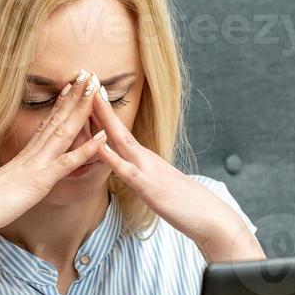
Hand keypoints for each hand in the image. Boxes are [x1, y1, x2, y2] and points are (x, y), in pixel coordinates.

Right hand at [0, 70, 107, 239]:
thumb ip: (16, 175)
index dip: (60, 104)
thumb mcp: (5, 184)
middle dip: (74, 97)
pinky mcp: (41, 180)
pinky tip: (101, 137)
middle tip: (88, 75)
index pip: (46, 123)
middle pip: (57, 120)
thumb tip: (18, 174)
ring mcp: (38, 164)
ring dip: (81, 111)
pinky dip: (86, 149)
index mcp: (25, 154)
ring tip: (95, 91)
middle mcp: (33, 153)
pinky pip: (67, 162)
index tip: (71, 87)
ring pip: (63, 132)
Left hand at [92, 88, 264, 263]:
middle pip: (117, 127)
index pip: (120, 132)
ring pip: (120, 140)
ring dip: (104, 118)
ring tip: (89, 98)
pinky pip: (125, 169)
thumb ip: (144, 176)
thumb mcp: (158, 185)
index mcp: (145, 159)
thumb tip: (132, 172)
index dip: (104, 112)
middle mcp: (144, 158)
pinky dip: (110, 156)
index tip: (91, 92)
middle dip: (100, 105)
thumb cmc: (183, 204)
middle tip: (86, 78)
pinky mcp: (147, 186)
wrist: (208, 215)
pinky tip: (98, 145)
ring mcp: (146, 169)